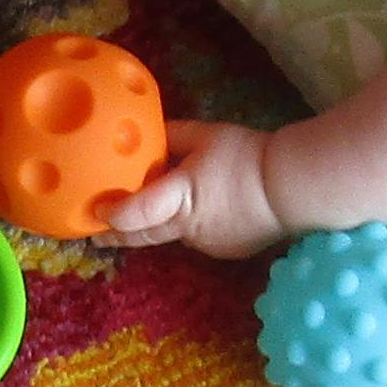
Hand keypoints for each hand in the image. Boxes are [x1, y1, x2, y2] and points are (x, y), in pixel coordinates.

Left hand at [102, 119, 290, 258]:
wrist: (293, 186)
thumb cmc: (246, 157)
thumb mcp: (207, 135)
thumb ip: (175, 136)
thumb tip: (152, 134)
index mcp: (179, 197)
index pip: (137, 213)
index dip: (112, 217)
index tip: (93, 214)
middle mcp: (187, 228)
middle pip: (145, 236)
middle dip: (118, 236)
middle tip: (97, 235)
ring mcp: (207, 244)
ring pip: (174, 236)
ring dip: (161, 227)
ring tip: (151, 214)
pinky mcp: (226, 252)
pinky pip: (200, 238)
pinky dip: (194, 226)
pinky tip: (205, 211)